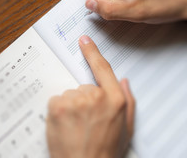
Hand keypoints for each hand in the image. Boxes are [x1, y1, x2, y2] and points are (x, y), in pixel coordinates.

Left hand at [46, 35, 134, 157]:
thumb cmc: (107, 152)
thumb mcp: (127, 128)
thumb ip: (129, 101)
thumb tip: (123, 81)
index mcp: (115, 100)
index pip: (103, 69)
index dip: (92, 52)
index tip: (84, 40)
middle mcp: (96, 97)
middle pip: (85, 86)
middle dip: (85, 100)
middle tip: (87, 121)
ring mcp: (75, 101)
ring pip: (70, 95)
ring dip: (71, 107)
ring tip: (77, 127)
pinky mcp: (58, 107)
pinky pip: (57, 100)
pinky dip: (59, 111)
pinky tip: (66, 126)